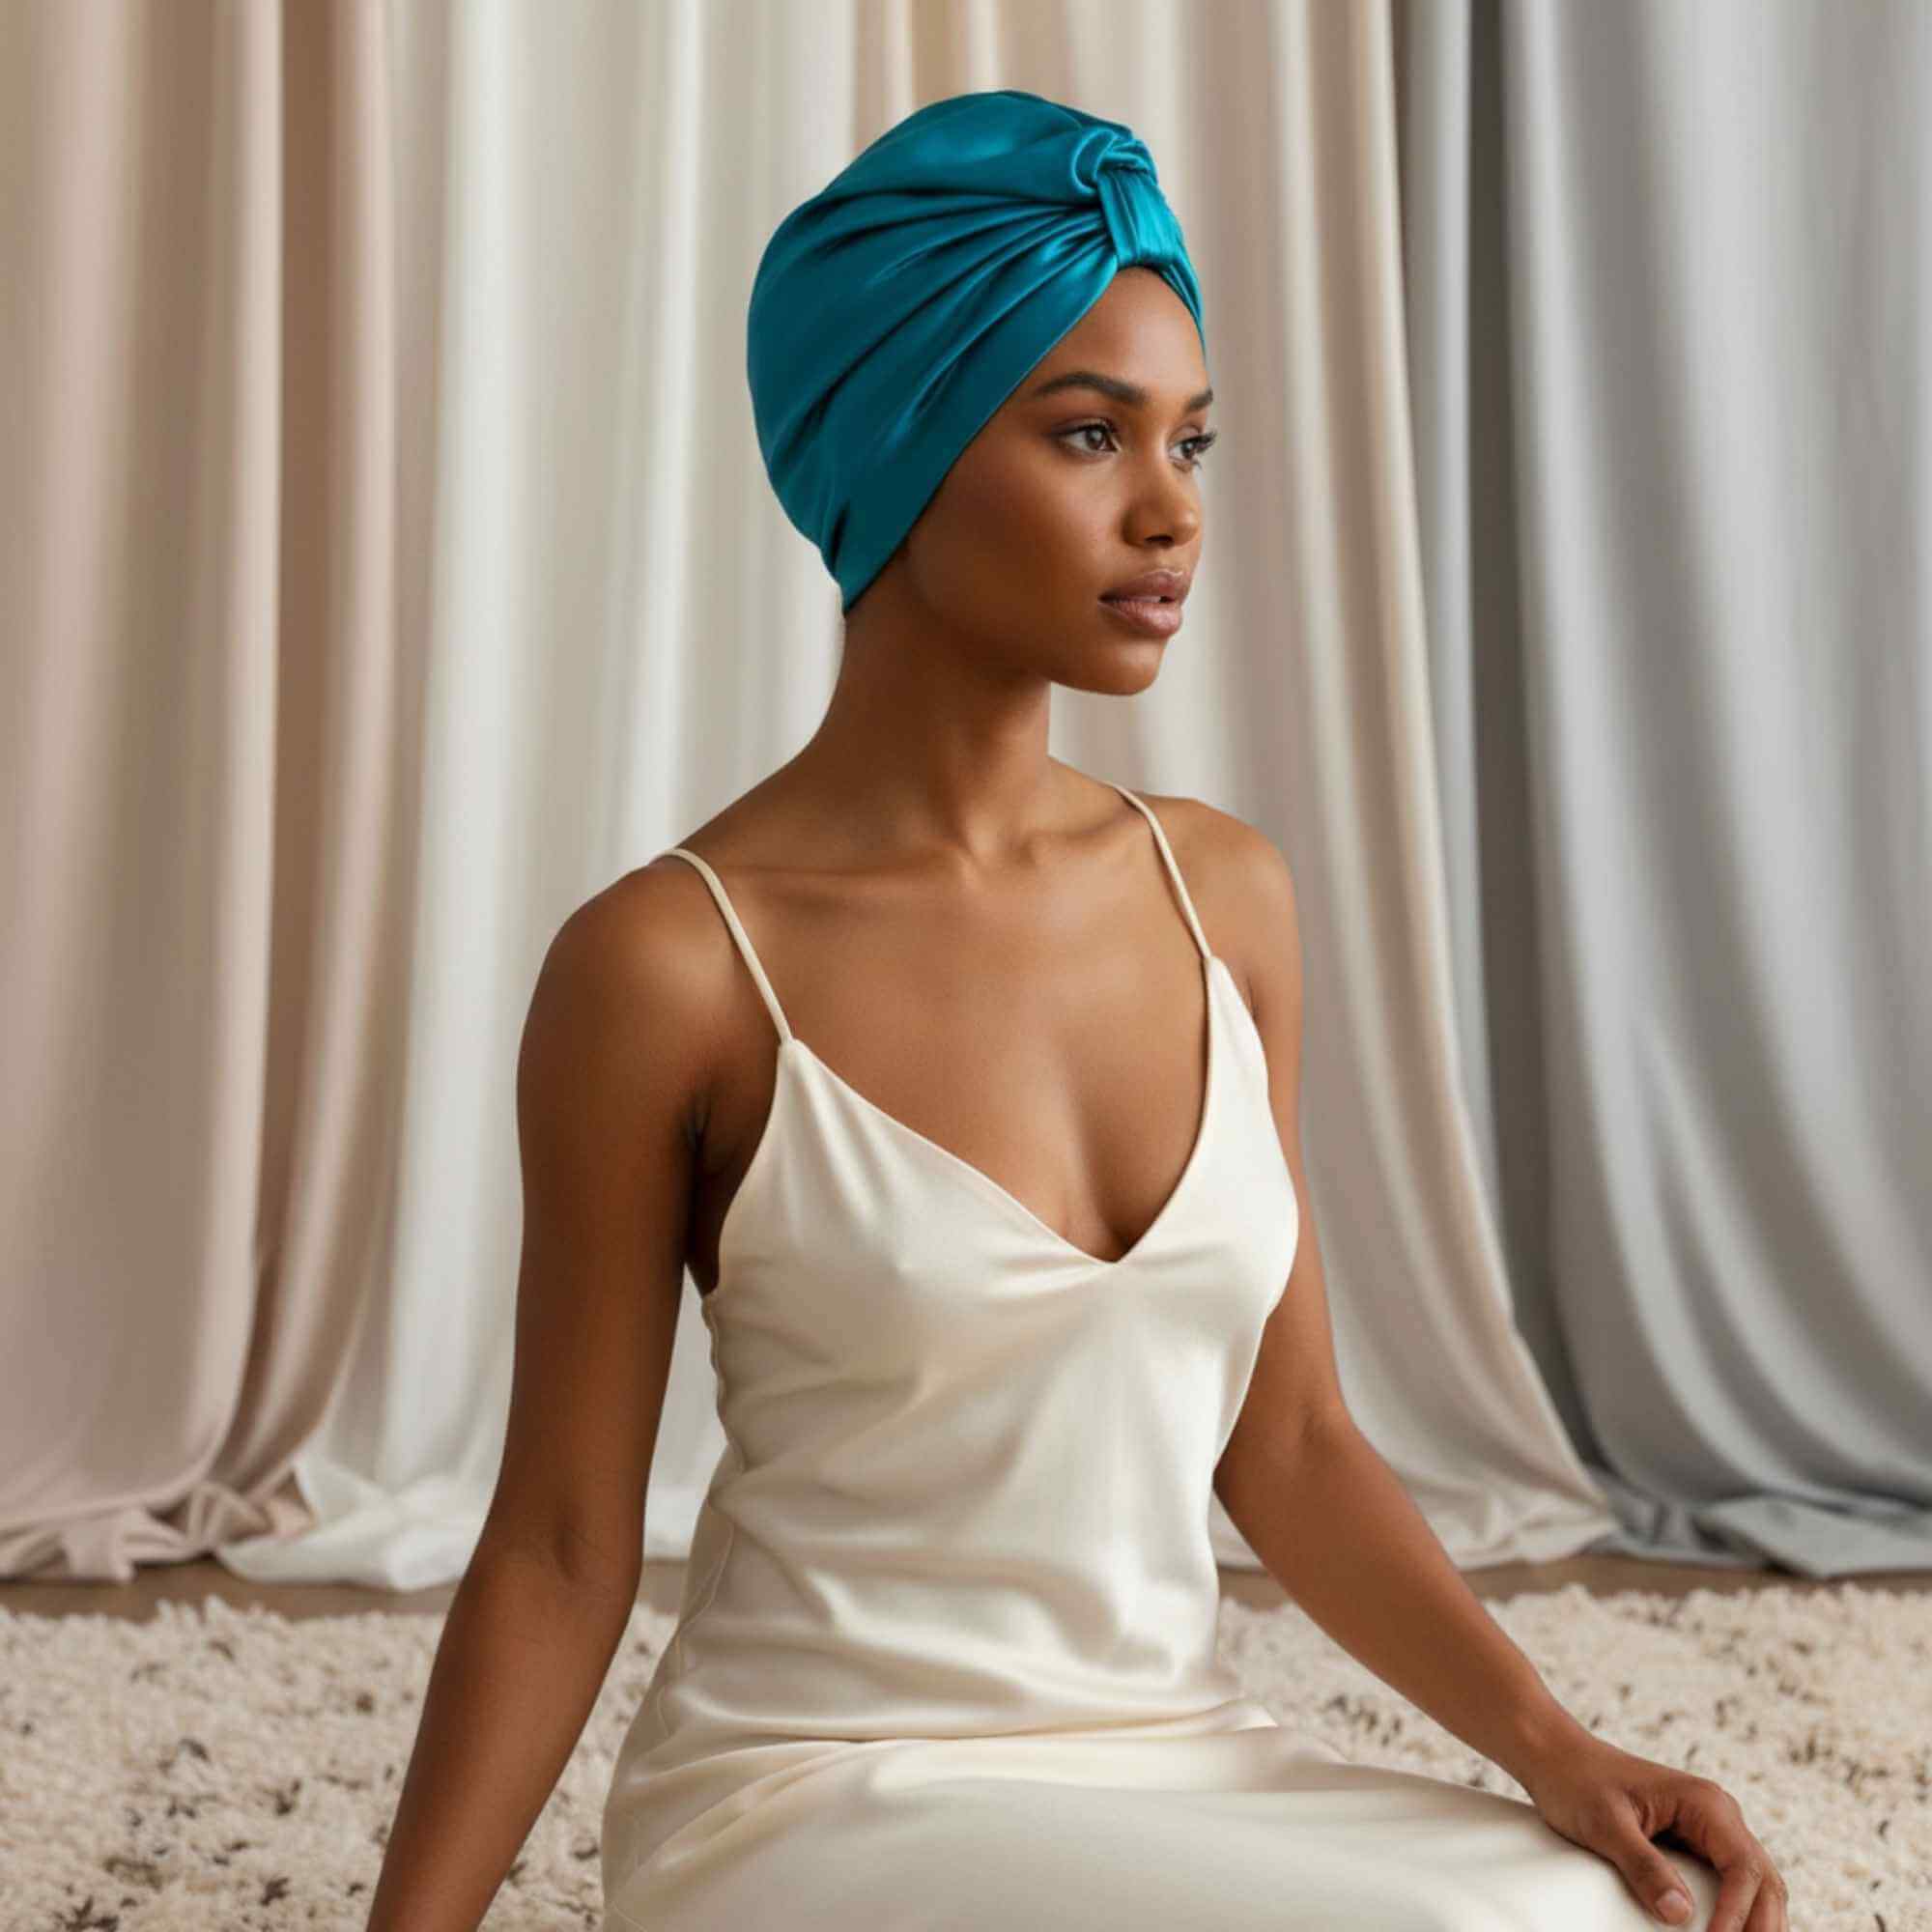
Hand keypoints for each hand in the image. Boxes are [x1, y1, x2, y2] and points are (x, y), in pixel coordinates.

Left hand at [1516, 1735, 1787, 1930]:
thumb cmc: (1576, 1782)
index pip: (1744, 1868)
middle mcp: (1719, 1816)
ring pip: (1756, 1886)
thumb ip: (1644, 1866)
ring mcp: (1710, 1831)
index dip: (1738, 1914)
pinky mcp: (1696, 1845)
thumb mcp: (1606, 1825)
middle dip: (1761, 1927)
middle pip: (1764, 1882)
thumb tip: (1681, 1915)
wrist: (1556, 1757)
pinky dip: (1737, 1914)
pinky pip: (1730, 1885)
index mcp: (1705, 1804)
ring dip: (1756, 1923)